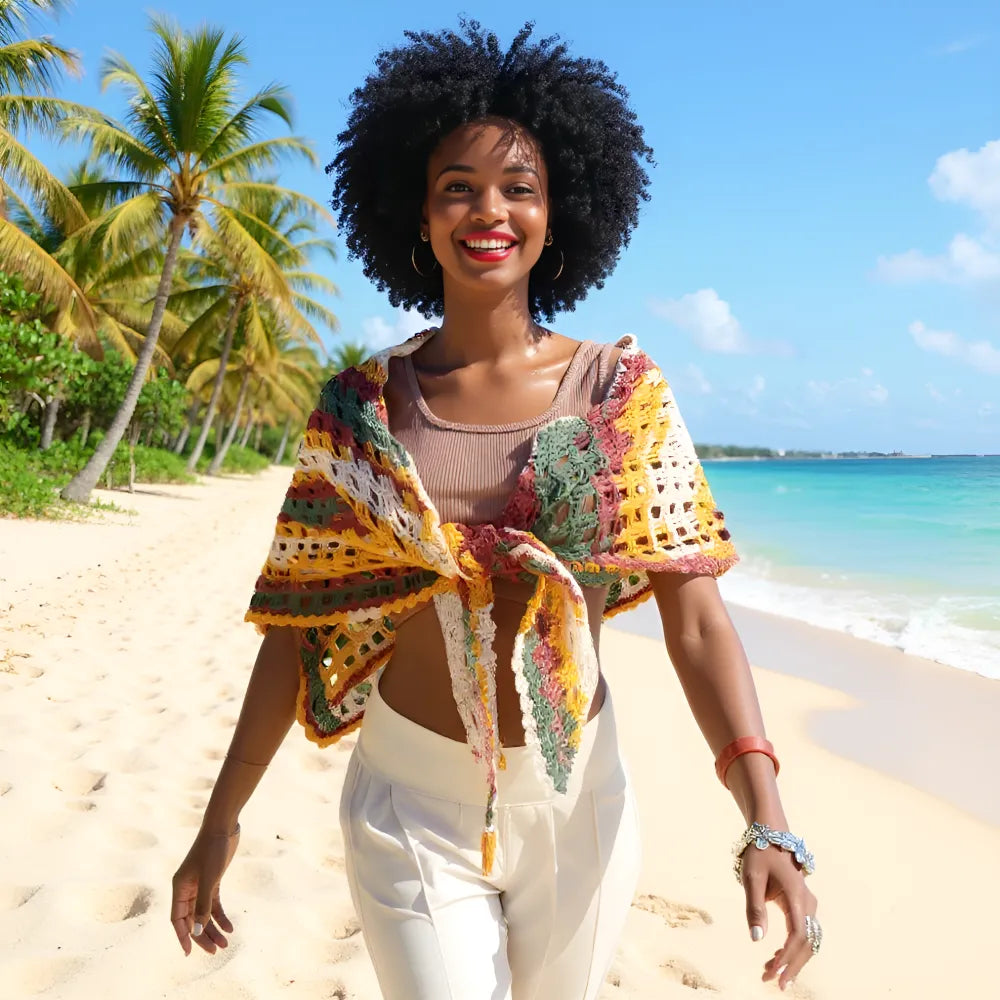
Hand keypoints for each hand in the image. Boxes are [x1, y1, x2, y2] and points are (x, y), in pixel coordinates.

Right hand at [171, 824, 240, 954]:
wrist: (223, 826)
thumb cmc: (213, 850)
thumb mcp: (209, 879)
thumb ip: (203, 905)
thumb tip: (197, 931)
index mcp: (179, 888)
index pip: (178, 919)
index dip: (183, 937)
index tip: (189, 953)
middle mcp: (187, 888)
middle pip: (192, 919)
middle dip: (202, 936)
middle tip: (215, 951)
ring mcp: (200, 885)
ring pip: (203, 914)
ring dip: (213, 928)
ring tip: (225, 943)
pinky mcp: (212, 880)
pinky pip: (213, 904)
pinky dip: (220, 916)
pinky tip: (230, 927)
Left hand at [741, 844, 818, 990]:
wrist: (770, 833)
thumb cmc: (759, 853)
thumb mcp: (752, 878)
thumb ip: (754, 907)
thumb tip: (757, 939)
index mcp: (797, 896)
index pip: (797, 935)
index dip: (787, 956)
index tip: (773, 972)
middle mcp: (808, 902)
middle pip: (807, 942)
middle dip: (792, 965)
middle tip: (774, 983)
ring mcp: (808, 904)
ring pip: (808, 940)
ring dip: (793, 958)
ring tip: (772, 972)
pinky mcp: (803, 905)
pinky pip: (803, 932)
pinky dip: (794, 948)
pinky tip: (777, 957)